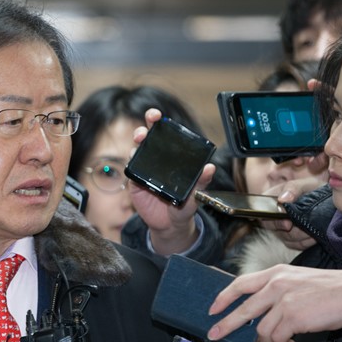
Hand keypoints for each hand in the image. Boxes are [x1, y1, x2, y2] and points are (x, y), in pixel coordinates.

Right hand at [129, 108, 215, 255]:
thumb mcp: (196, 195)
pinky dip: (132, 162)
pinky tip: (135, 159)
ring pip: (138, 149)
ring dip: (138, 141)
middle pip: (149, 137)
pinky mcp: (135, 181)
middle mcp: (157, 159)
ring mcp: (144, 169)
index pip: (167, 136)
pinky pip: (132, 169)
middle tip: (150, 120)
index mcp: (172, 158)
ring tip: (141, 138)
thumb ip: (202, 182)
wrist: (170, 225)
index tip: (159, 116)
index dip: (161, 123)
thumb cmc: (185, 206)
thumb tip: (210, 168)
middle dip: (147, 125)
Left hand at [207, 264, 341, 341]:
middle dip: (226, 324)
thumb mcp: (298, 279)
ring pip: (261, 329)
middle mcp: (276, 283)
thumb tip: (263, 310)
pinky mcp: (293, 316)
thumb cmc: (332, 289)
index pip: (240, 283)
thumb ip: (278, 289)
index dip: (224, 297)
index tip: (213, 308)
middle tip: (215, 334)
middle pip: (243, 308)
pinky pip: (277, 338)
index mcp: (276, 273)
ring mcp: (284, 300)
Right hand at [260, 174, 326, 250]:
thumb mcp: (305, 184)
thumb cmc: (313, 188)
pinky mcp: (292, 239)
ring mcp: (281, 229)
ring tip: (315, 228)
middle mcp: (272, 216)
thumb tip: (282, 200)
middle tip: (306, 227)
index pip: (263, 214)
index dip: (275, 221)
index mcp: (270, 200)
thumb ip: (293, 188)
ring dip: (302, 235)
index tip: (288, 223)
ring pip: (286, 238)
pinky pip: (296, 245)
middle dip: (292, 229)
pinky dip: (307, 241)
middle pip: (274, 229)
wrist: (327, 199)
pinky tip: (316, 235)